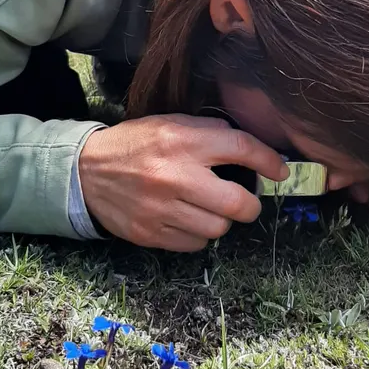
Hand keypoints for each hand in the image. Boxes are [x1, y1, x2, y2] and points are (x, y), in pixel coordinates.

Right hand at [78, 114, 287, 251]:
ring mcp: (162, 209)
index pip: (240, 148)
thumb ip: (207, 131)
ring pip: (218, 229)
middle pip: (237, 203)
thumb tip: (246, 147)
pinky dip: (199, 235)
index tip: (279, 170)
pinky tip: (190, 219)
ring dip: (222, 220)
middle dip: (251, 205)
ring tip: (210, 208)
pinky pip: (195, 245)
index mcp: (182, 141)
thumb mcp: (170, 123)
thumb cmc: (136, 143)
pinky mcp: (151, 234)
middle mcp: (175, 176)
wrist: (88, 171)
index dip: (268, 160)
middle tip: (247, 201)